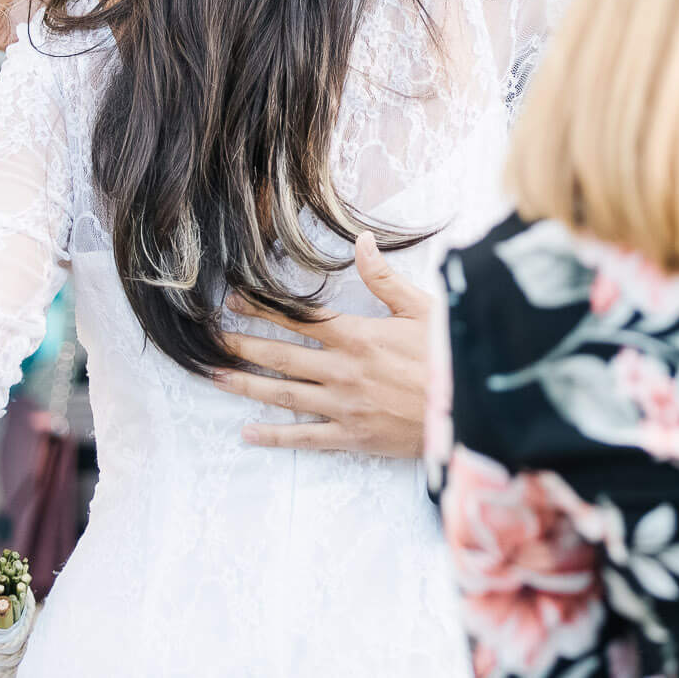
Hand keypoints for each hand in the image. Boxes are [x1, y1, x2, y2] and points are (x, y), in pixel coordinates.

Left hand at [208, 232, 432, 458]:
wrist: (470, 409)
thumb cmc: (449, 356)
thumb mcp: (422, 309)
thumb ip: (384, 278)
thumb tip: (361, 241)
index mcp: (358, 335)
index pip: (300, 318)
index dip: (263, 308)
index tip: (233, 299)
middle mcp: (342, 370)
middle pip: (280, 356)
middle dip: (241, 344)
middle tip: (208, 339)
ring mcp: (343, 406)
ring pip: (283, 394)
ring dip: (246, 384)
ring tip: (214, 376)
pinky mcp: (350, 437)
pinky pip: (304, 437)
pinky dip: (274, 436)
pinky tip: (247, 432)